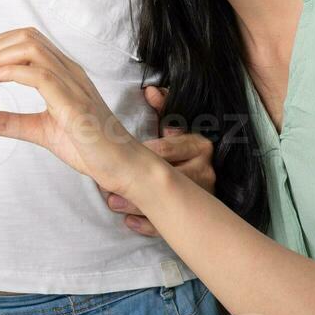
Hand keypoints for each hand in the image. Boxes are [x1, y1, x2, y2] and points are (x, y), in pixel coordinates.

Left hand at [0, 28, 158, 198]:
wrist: (123, 165)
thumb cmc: (90, 147)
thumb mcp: (41, 131)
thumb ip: (11, 123)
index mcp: (64, 73)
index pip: (28, 40)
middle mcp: (69, 71)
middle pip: (27, 36)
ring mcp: (73, 83)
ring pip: (31, 48)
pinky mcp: (74, 103)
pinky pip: (39, 75)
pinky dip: (10, 72)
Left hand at [104, 85, 214, 236]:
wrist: (195, 176)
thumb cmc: (177, 148)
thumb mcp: (172, 125)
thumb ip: (162, 107)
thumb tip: (150, 90)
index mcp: (199, 146)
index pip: (166, 149)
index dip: (140, 154)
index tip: (120, 156)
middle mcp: (205, 171)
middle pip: (167, 179)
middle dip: (136, 185)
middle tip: (109, 191)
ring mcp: (203, 196)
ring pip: (168, 204)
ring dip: (139, 207)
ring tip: (113, 204)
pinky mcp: (194, 216)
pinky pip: (171, 223)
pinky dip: (148, 224)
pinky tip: (129, 222)